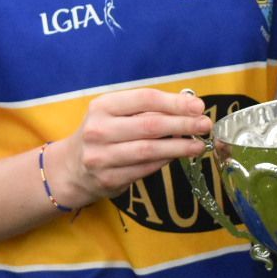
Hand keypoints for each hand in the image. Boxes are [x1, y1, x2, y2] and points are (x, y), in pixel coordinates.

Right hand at [52, 90, 210, 205]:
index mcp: (103, 106)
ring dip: (179, 146)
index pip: (145, 99)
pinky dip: (165, 161)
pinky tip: (179, 155)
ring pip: (149, 150)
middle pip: (150, 125)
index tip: (198, 106)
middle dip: (183, 124)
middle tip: (205, 125)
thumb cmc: (102, 133)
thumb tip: (188, 105)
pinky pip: (145, 169)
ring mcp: (102, 156)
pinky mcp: (109, 179)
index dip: (175, 103)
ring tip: (199, 144)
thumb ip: (147, 109)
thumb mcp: (115, 113)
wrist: (71, 168)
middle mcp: (99, 130)